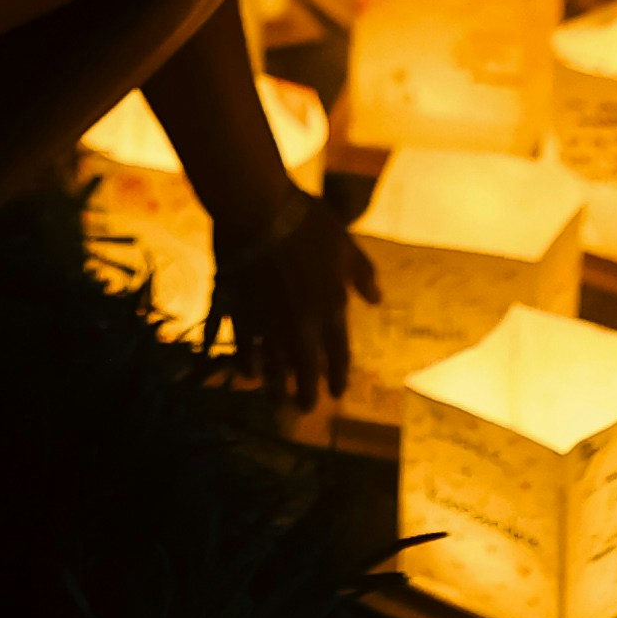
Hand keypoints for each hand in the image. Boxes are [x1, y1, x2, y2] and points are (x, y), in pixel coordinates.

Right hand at [207, 194, 368, 411]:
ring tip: (276, 399)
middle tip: (305, 407)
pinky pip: (242, 349)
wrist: (259, 210)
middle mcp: (301, 325)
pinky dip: (246, 364)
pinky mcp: (239, 314)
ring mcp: (268, 323)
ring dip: (276, 387)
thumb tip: (377, 300)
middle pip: (305, 371)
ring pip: (273, 367)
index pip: (338, 355)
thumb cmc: (307, 222)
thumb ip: (361, 275)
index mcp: (332, 308)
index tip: (338, 394)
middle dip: (306, 394)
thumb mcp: (346, 245)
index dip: (338, 378)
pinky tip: (248, 373)